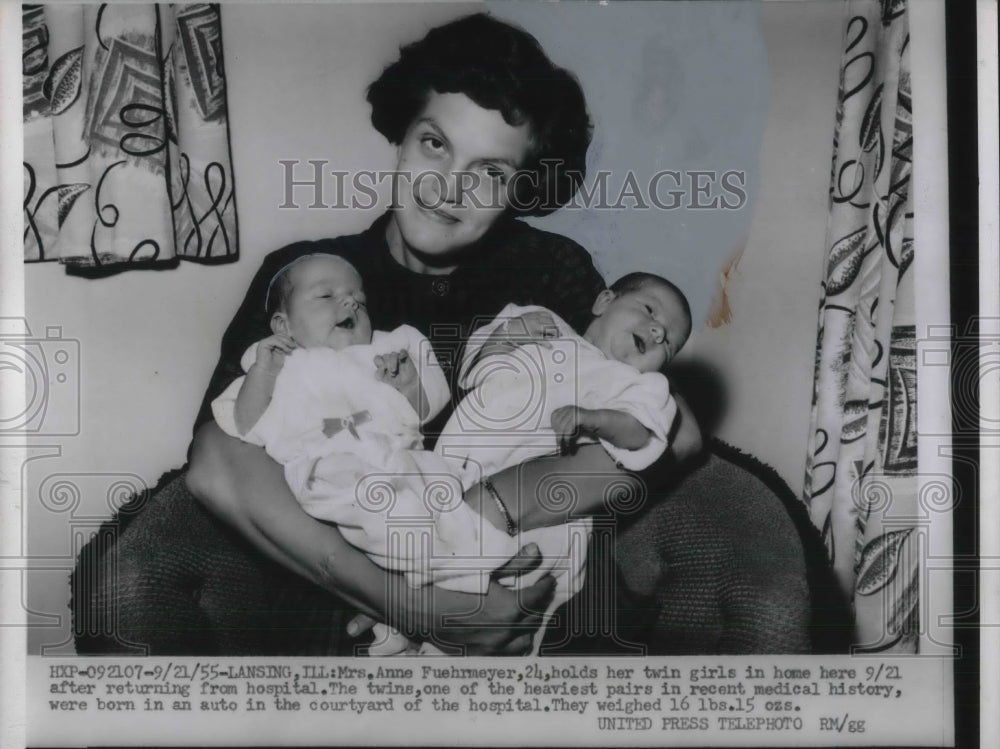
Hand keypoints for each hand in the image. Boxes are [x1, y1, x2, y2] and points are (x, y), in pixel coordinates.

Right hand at [254, 334, 295, 373]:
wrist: (267, 372)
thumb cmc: (274, 365)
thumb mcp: (282, 353)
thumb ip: (285, 347)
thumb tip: (292, 342)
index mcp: (270, 343)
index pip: (280, 336)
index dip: (288, 339)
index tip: (294, 345)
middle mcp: (266, 341)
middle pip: (279, 335)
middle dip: (288, 340)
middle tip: (294, 346)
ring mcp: (264, 342)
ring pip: (277, 337)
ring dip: (286, 342)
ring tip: (291, 348)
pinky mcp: (263, 344)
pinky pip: (275, 341)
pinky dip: (282, 345)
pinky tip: (287, 350)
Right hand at [346, 543, 555, 654]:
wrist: (411, 604)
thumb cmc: (444, 581)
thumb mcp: (480, 567)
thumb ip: (513, 564)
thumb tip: (537, 552)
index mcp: (508, 609)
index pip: (539, 598)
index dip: (546, 586)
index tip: (548, 578)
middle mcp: (503, 634)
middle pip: (534, 620)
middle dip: (538, 605)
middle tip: (538, 592)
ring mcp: (490, 649)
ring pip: (523, 642)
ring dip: (527, 627)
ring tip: (526, 614)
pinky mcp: (476, 657)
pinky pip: (505, 656)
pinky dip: (512, 645)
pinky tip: (509, 635)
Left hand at [374, 349, 416, 389]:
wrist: (407, 383)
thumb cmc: (395, 380)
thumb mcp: (384, 380)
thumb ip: (379, 374)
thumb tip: (381, 367)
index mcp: (382, 363)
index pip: (377, 358)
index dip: (379, 363)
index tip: (384, 370)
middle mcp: (389, 358)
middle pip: (385, 356)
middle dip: (388, 365)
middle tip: (391, 373)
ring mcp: (397, 356)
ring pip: (393, 354)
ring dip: (393, 362)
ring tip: (395, 371)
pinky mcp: (405, 356)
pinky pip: (402, 351)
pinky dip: (402, 355)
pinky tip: (402, 360)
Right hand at [505, 310, 557, 346]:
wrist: (502, 334)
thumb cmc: (510, 330)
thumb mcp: (520, 322)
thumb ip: (528, 321)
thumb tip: (537, 327)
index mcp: (530, 316)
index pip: (545, 315)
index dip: (552, 320)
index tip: (554, 325)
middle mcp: (532, 320)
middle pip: (548, 321)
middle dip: (555, 327)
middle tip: (559, 334)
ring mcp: (531, 328)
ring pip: (547, 329)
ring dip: (554, 333)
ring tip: (557, 338)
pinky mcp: (530, 336)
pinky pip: (541, 340)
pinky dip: (547, 343)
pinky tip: (550, 346)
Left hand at [551, 405, 595, 454]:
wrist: (597, 421)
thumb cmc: (584, 423)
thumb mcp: (571, 424)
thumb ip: (563, 426)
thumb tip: (555, 436)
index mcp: (565, 408)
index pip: (554, 415)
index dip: (553, 425)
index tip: (556, 433)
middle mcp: (568, 408)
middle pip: (557, 422)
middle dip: (557, 434)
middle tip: (559, 443)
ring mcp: (573, 411)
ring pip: (562, 427)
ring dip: (561, 438)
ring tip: (563, 445)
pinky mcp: (578, 416)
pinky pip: (569, 428)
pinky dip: (567, 437)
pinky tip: (568, 442)